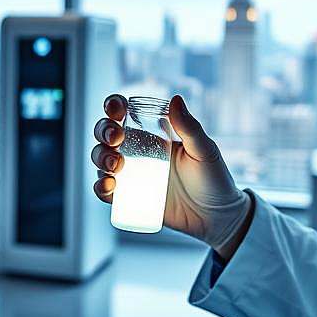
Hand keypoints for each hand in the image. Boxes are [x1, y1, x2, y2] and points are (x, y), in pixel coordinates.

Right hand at [91, 94, 252, 256]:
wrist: (216, 217)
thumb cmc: (213, 179)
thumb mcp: (204, 151)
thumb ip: (190, 128)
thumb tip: (175, 99)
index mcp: (152, 133)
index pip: (125, 113)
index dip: (114, 106)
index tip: (116, 109)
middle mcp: (136, 150)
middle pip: (105, 133)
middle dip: (103, 131)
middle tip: (116, 139)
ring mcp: (130, 175)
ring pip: (101, 159)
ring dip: (100, 157)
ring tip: (115, 165)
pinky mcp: (128, 199)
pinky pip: (105, 190)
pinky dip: (100, 186)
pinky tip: (108, 185)